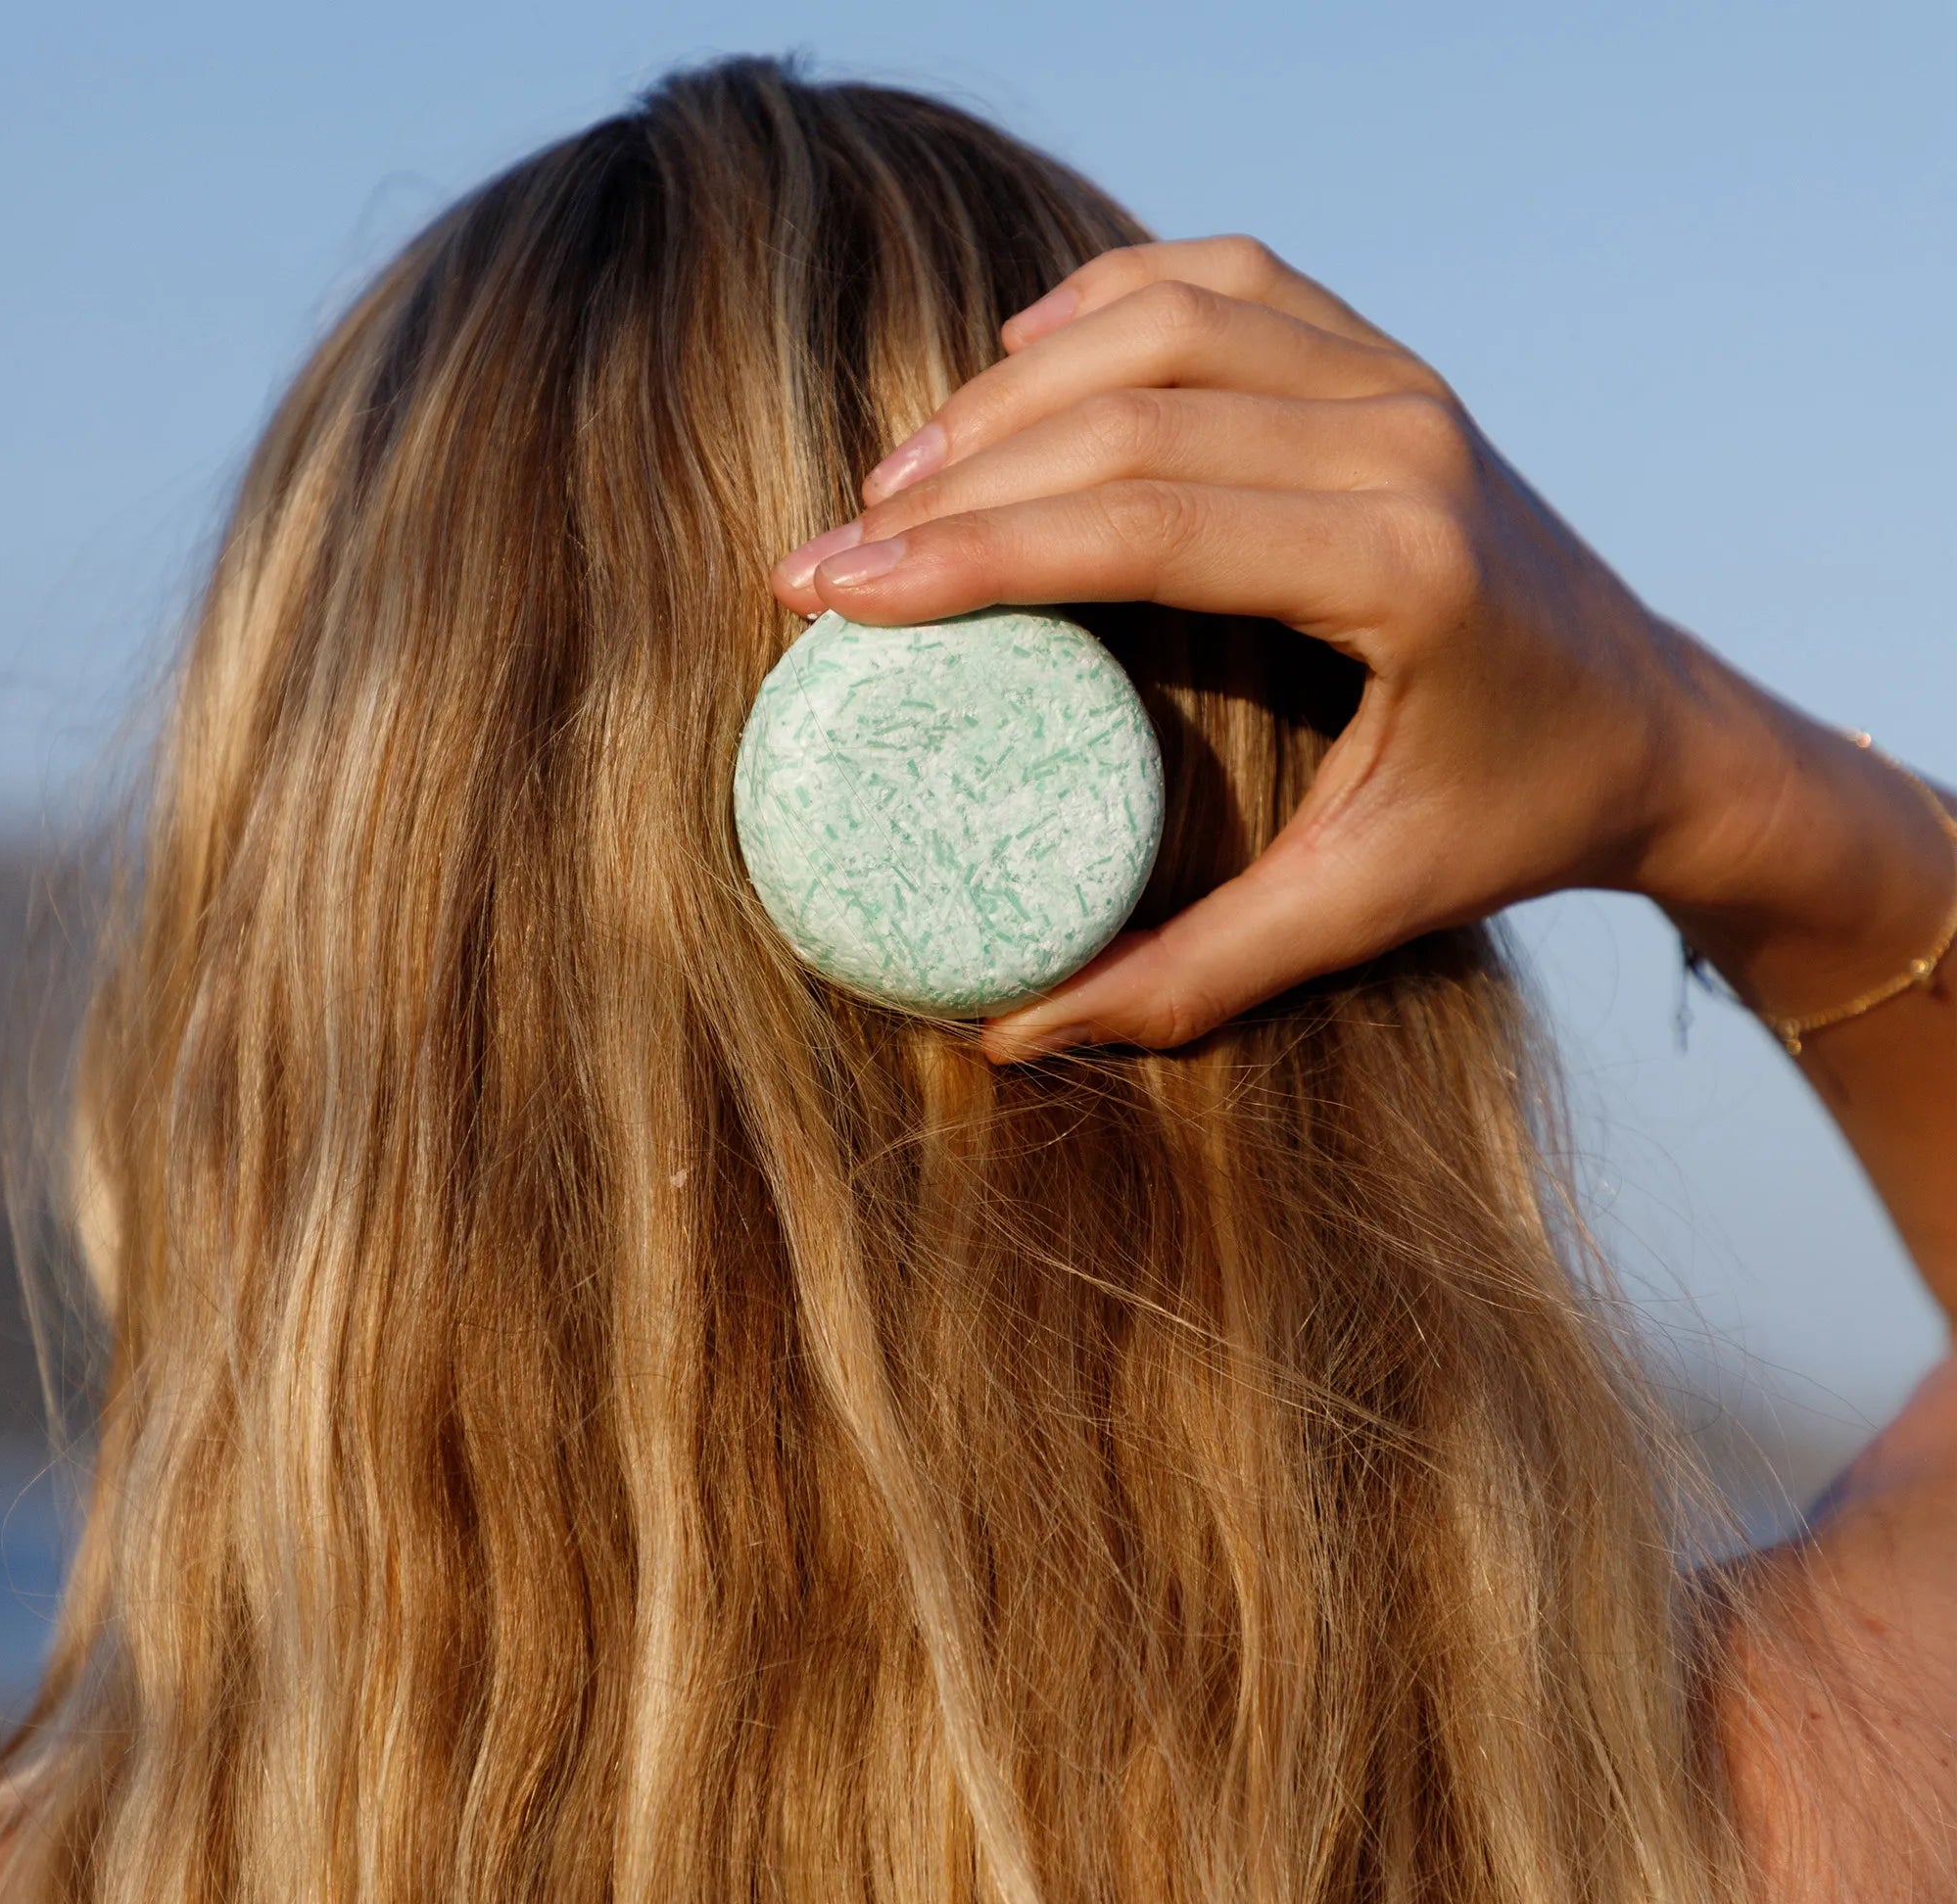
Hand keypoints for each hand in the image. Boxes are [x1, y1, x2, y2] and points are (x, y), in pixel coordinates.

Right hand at [767, 236, 1763, 1058]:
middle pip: (1126, 413)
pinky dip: (1110, 300)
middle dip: (951, 480)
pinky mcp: (1396, 364)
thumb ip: (1190, 976)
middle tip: (829, 554)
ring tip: (901, 476)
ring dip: (1009, 388)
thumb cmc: (1515, 820)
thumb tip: (1010, 1037)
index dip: (965, 554)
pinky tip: (1025, 351)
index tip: (831, 590)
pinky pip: (1230, 281)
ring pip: (1163, 323)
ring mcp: (1406, 382)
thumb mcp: (1362, 911)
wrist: (1659, 726)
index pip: (1137, 525)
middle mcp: (1407, 441)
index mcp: (1400, 568)